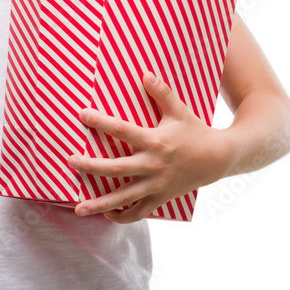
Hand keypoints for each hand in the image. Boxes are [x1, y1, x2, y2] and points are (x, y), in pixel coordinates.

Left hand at [67, 72, 232, 222]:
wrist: (219, 159)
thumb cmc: (196, 131)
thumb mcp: (180, 110)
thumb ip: (162, 93)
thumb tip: (145, 74)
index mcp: (155, 141)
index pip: (122, 130)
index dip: (101, 122)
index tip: (82, 114)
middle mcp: (152, 165)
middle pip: (116, 168)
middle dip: (91, 166)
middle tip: (70, 162)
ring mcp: (156, 184)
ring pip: (124, 198)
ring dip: (100, 204)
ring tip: (78, 209)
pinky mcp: (160, 198)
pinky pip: (139, 212)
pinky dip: (123, 216)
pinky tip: (107, 214)